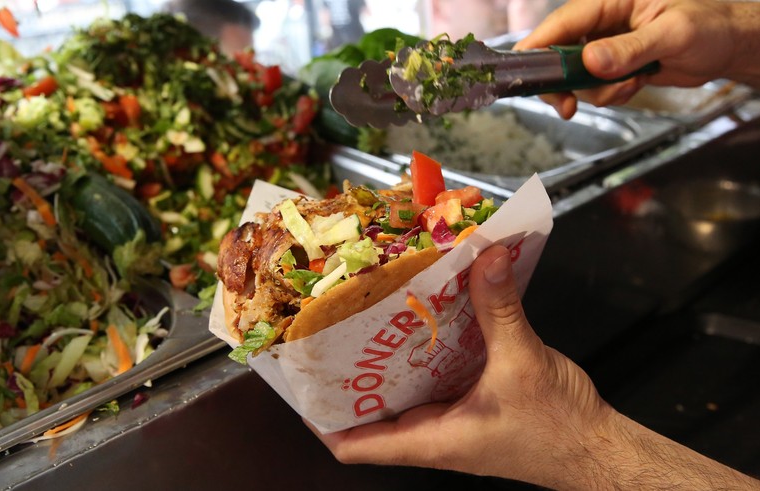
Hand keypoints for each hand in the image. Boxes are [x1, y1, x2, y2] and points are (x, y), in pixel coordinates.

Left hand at [308, 245, 759, 489]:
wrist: (598, 450)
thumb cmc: (559, 430)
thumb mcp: (524, 362)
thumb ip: (500, 307)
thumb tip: (485, 255)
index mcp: (431, 440)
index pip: (352, 445)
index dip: (320, 419)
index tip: (300, 384)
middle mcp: (432, 434)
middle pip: (369, 414)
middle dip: (348, 377)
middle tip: (330, 333)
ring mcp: (450, 421)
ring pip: (401, 393)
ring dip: (385, 360)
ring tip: (367, 316)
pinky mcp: (469, 405)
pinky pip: (433, 378)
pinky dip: (423, 352)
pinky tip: (422, 317)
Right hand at [513, 0, 759, 118]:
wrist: (729, 46)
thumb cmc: (711, 25)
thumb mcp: (673, 34)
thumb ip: (630, 48)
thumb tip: (590, 61)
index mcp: (612, 1)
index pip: (563, 21)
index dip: (537, 46)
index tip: (522, 70)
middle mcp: (603, 22)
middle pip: (558, 53)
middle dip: (563, 83)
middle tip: (567, 106)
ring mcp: (607, 45)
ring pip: (577, 76)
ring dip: (599, 91)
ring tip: (631, 85)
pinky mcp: (614, 65)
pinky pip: (595, 87)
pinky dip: (612, 94)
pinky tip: (636, 85)